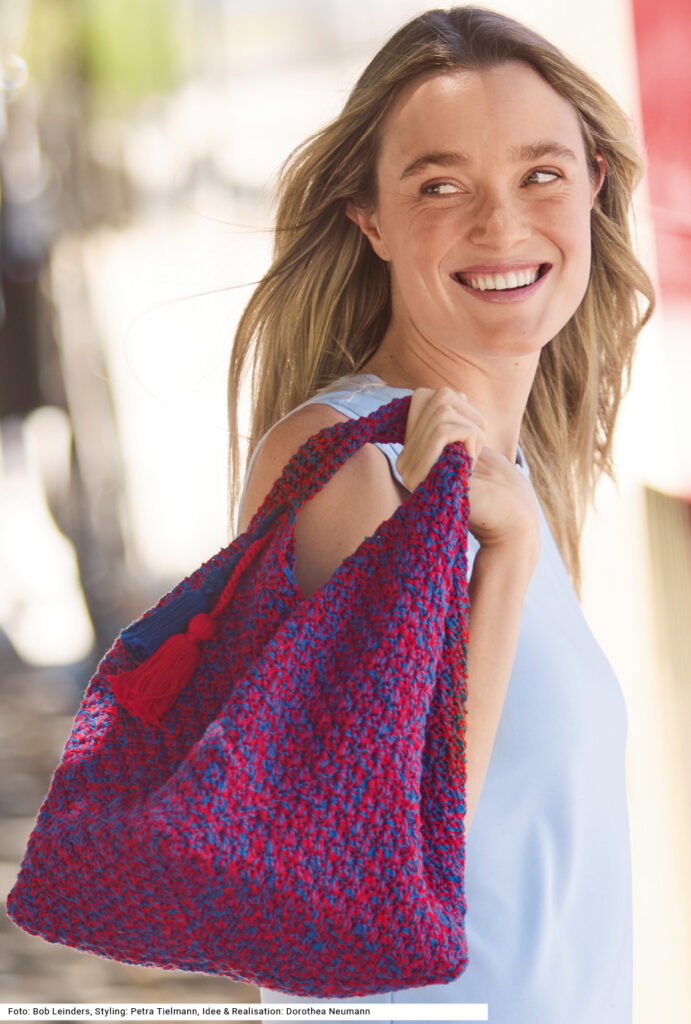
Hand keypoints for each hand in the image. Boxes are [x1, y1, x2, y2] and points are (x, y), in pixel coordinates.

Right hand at [396, 386, 540, 554]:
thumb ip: (452, 421)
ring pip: (440, 410)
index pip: (422, 397)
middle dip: (465, 412)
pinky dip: (469, 436)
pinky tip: (473, 460)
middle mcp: (405, 462)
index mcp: (413, 452)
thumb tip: (447, 393)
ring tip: (476, 454)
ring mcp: (411, 471)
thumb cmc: (495, 482)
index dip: (456, 403)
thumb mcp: (469, 443)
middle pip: (430, 397)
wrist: (508, 521)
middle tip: (478, 443)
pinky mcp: (423, 477)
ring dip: (471, 426)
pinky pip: (444, 431)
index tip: (473, 431)